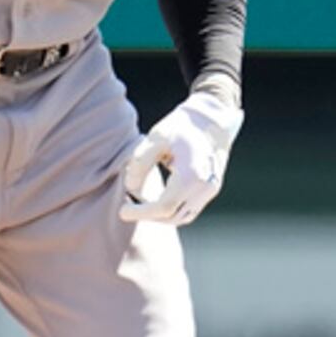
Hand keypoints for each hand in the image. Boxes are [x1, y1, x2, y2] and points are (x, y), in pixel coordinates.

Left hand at [121, 89, 242, 225]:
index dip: (141, 212)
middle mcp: (205, 186)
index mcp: (192, 175)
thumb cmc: (182, 126)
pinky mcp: (212, 188)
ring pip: (183, 217)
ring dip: (161, 216)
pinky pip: (191, 210)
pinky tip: (157, 201)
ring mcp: (211, 189)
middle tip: (128, 206)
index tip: (122, 210)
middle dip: (148, 215)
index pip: (164, 207)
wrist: (212, 119)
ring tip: (141, 204)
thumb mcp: (156, 138)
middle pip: (172, 216)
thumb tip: (131, 188)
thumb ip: (141, 163)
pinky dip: (173, 211)